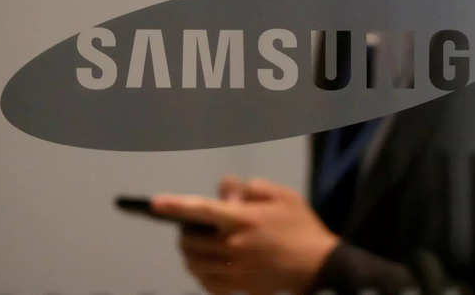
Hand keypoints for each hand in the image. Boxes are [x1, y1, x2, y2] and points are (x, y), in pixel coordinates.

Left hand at [151, 178, 339, 294]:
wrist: (320, 264)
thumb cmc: (301, 226)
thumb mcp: (282, 196)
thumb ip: (252, 188)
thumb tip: (227, 190)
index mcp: (243, 219)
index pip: (201, 209)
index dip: (175, 205)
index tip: (154, 204)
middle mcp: (234, 245)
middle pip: (190, 240)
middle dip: (183, 230)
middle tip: (191, 225)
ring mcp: (236, 270)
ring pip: (194, 264)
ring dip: (188, 252)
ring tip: (195, 244)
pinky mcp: (241, 287)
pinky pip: (208, 284)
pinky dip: (200, 274)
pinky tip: (206, 266)